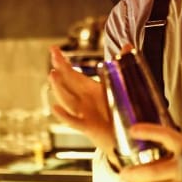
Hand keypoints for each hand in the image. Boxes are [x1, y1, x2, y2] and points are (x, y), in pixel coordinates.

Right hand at [47, 45, 114, 160]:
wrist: (119, 137)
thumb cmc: (115, 110)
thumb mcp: (118, 85)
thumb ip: (121, 64)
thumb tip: (128, 44)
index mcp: (87, 88)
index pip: (71, 72)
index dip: (62, 61)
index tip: (53, 49)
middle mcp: (81, 99)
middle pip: (67, 82)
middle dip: (60, 69)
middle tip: (53, 56)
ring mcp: (82, 112)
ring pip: (67, 99)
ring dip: (59, 88)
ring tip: (52, 75)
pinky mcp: (87, 126)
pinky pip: (73, 121)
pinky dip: (64, 115)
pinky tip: (55, 107)